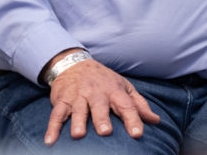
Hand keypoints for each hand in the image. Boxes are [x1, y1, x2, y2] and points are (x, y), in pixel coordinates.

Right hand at [43, 51, 159, 145]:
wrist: (75, 64)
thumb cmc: (105, 81)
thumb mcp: (124, 88)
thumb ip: (139, 105)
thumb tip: (156, 121)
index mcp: (115, 91)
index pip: (126, 105)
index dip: (133, 119)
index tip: (138, 134)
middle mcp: (96, 93)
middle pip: (100, 106)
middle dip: (102, 119)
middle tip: (105, 132)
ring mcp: (78, 96)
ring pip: (78, 109)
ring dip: (78, 122)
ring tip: (78, 135)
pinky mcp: (62, 100)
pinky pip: (56, 114)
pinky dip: (52, 128)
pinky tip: (50, 141)